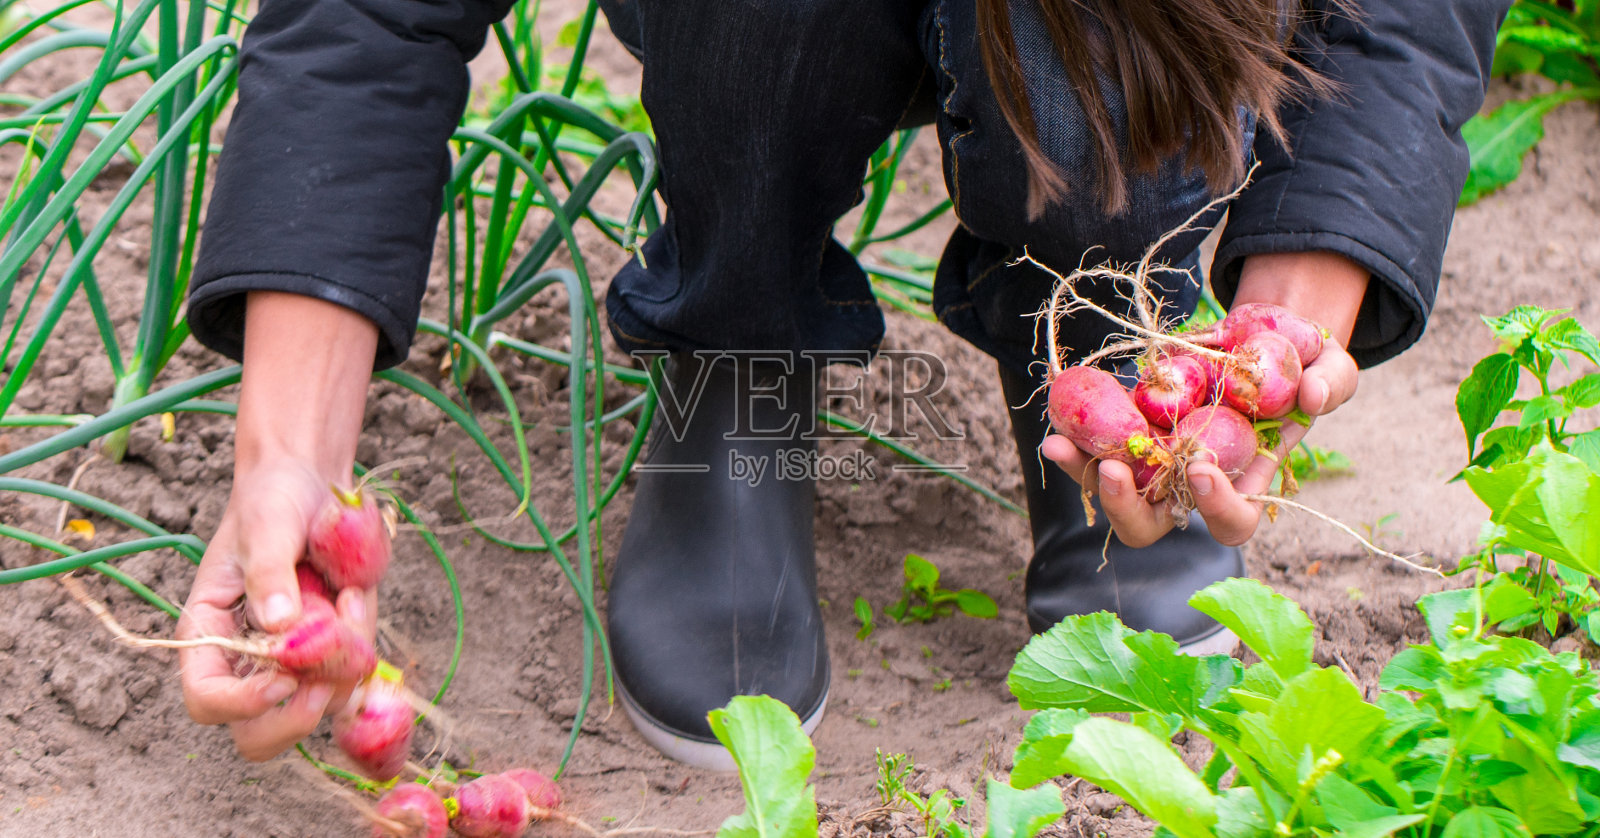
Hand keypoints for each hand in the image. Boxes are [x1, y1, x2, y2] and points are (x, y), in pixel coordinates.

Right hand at [178, 291, 378, 760]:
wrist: (314, 483)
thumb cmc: (273, 500)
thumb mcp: (266, 526)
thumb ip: (268, 573)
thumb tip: (278, 626)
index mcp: (209, 634)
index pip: (207, 700)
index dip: (240, 703)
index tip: (281, 677)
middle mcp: (248, 660)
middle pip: (256, 736)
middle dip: (294, 719)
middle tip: (325, 682)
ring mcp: (295, 661)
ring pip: (317, 707)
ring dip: (341, 667)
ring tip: (347, 598)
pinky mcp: (335, 650)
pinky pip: (354, 674)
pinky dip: (364, 646)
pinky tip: (357, 596)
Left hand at [1041, 251, 1367, 546]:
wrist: (1262, 335)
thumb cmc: (1304, 364)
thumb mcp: (1332, 366)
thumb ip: (1332, 381)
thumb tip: (1312, 395)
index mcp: (1246, 481)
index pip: (1231, 522)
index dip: (1216, 508)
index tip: (1202, 470)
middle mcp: (1192, 483)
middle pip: (1152, 525)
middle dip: (1127, 507)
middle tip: (1113, 472)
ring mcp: (1156, 460)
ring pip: (1113, 492)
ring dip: (1084, 474)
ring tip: (1059, 445)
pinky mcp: (1130, 430)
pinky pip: (1094, 447)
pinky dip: (1074, 436)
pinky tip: (1056, 412)